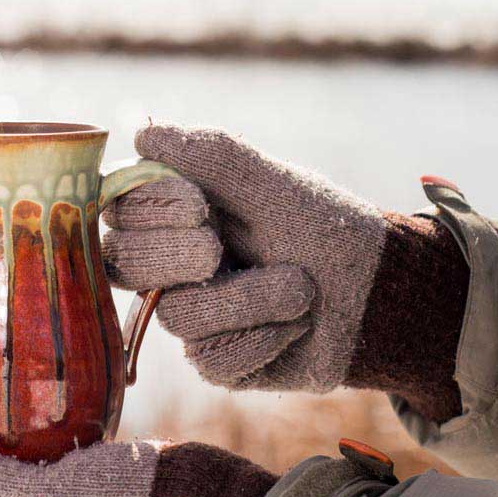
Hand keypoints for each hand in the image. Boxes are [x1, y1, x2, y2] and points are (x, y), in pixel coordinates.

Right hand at [102, 123, 467, 419]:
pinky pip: (213, 358)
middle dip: (176, 256)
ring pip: (178, 316)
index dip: (145, 210)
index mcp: (176, 215)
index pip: (119, 210)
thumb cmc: (322, 227)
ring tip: (301, 287)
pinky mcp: (218, 361)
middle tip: (219, 248)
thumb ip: (213, 157)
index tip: (197, 204)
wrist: (378, 291)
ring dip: (248, 299)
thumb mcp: (274, 185)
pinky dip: (263, 338)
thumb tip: (143, 135)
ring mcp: (193, 315)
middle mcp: (172, 266)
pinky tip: (297, 325)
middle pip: (125, 265)